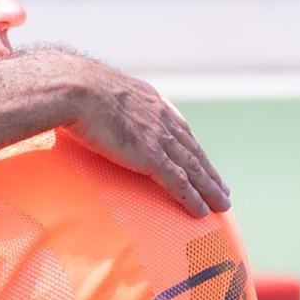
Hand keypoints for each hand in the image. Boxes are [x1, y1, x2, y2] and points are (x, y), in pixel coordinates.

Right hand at [60, 56, 230, 216]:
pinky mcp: (150, 156)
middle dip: (209, 172)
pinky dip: (191, 197)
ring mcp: (158, 138)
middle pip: (193, 151)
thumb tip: (96, 111)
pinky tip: (201, 211)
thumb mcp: (103, 90)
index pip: (179, 130)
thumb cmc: (78, 88)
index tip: (202, 163)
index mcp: (152, 102)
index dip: (192, 149)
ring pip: (193, 169)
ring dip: (209, 189)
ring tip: (221, 204)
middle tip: (221, 189)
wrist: (78, 89)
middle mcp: (162, 119)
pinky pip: (178, 182)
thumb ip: (110, 103)